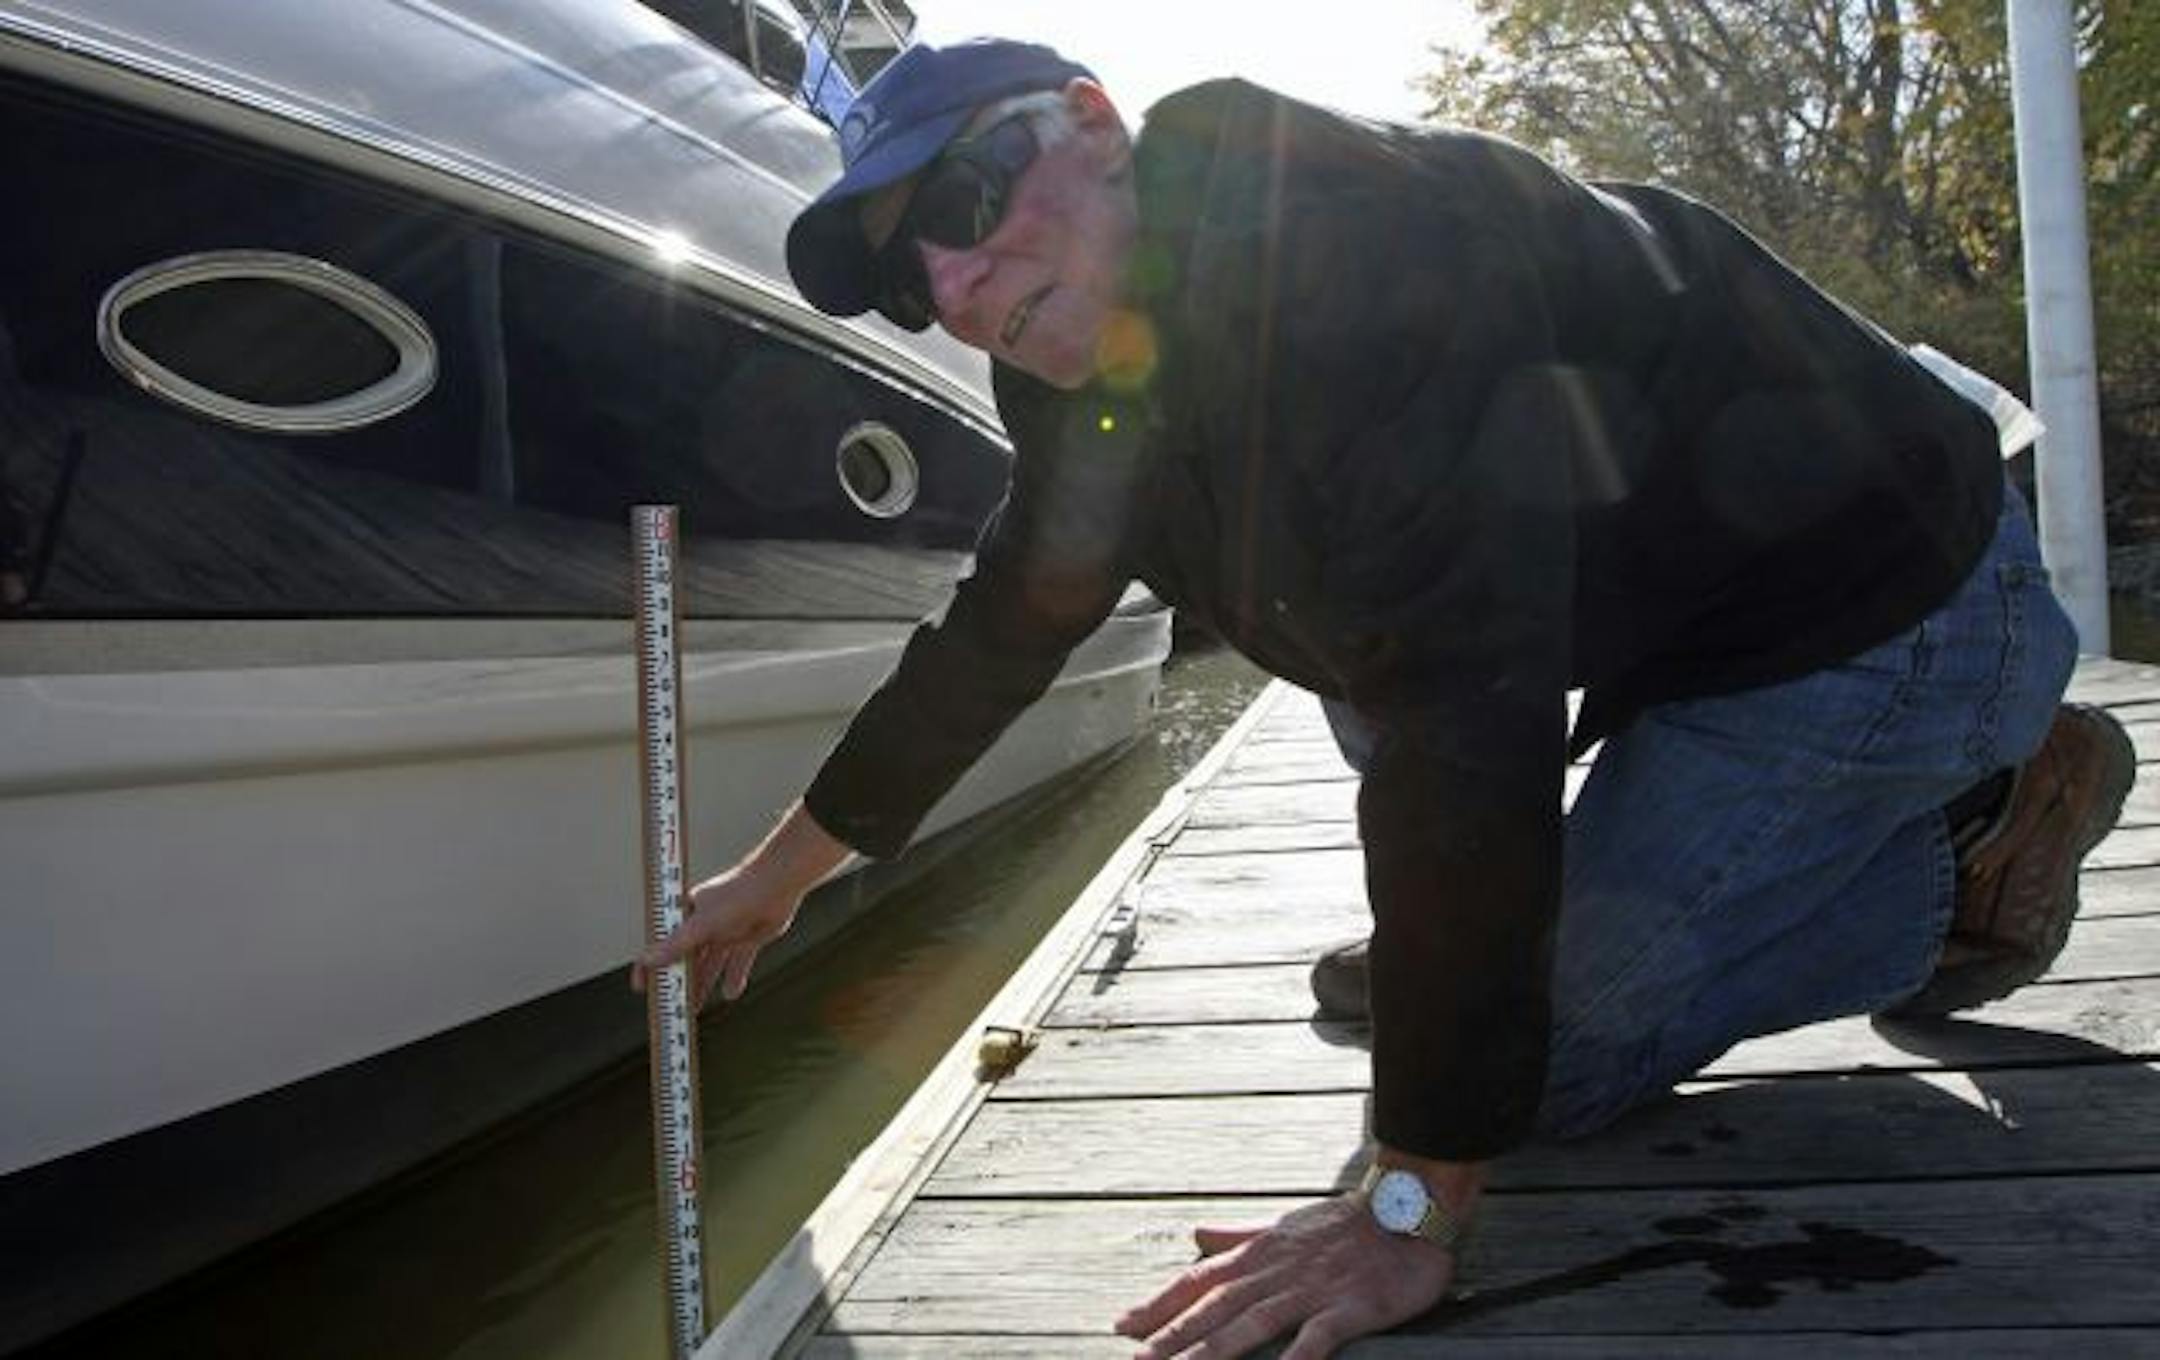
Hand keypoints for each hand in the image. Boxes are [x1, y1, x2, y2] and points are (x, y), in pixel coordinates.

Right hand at [631, 802, 850, 1006]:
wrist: (778, 885)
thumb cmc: (736, 895)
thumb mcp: (702, 924)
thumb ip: (675, 945)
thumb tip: (646, 960)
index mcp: (685, 915)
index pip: (661, 943)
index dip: (649, 965)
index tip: (642, 988)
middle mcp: (704, 924)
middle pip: (686, 959)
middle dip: (679, 982)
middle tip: (671, 1006)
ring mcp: (726, 932)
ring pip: (710, 965)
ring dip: (703, 985)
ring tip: (695, 1009)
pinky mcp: (747, 938)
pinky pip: (738, 963)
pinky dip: (734, 977)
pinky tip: (730, 994)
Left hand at [1114, 1194, 1455, 1358]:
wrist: (1408, 1207)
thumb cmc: (1344, 1222)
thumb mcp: (1282, 1224)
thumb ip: (1238, 1234)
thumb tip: (1196, 1234)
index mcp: (1259, 1252)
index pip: (1199, 1280)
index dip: (1159, 1303)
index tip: (1122, 1325)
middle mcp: (1276, 1271)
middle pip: (1216, 1307)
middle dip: (1173, 1335)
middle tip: (1137, 1359)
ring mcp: (1312, 1290)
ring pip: (1252, 1323)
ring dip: (1213, 1351)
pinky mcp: (1350, 1307)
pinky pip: (1317, 1336)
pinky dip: (1295, 1356)